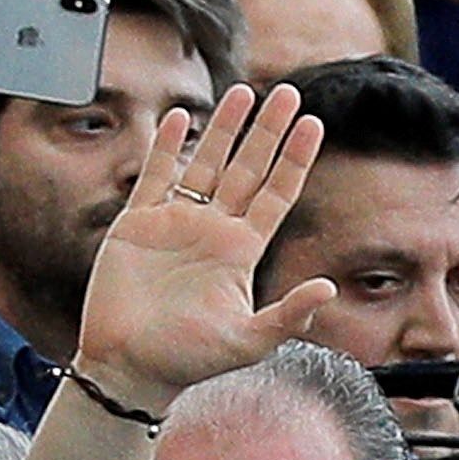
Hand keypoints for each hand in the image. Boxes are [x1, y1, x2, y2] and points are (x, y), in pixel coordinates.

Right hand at [71, 82, 334, 411]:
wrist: (129, 367)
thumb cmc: (188, 361)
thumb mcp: (247, 342)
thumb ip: (289, 316)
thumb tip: (329, 288)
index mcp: (241, 252)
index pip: (276, 195)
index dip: (295, 160)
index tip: (313, 124)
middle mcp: (213, 231)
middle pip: (247, 168)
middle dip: (268, 131)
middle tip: (289, 93)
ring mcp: (175, 223)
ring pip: (206, 163)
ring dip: (223, 128)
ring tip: (242, 92)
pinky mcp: (137, 224)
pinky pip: (156, 175)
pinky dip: (166, 146)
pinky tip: (179, 118)